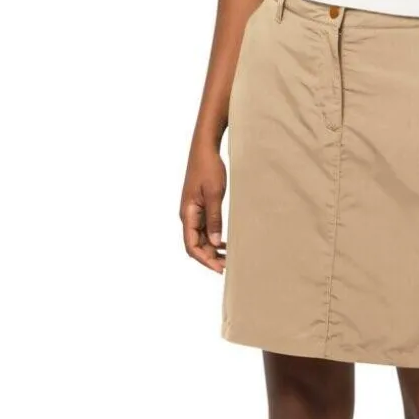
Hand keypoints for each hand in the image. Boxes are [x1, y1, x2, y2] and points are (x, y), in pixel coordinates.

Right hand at [180, 141, 227, 272]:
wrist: (205, 148)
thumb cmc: (208, 167)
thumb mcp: (214, 194)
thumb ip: (214, 219)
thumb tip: (215, 243)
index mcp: (188, 214)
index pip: (192, 246)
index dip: (205, 260)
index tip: (220, 269)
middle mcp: (188, 216)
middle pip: (196, 246)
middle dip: (211, 258)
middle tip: (229, 266)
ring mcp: (194, 213)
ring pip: (202, 240)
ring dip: (214, 250)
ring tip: (230, 258)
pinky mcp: (200, 209)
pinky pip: (206, 230)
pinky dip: (215, 239)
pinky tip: (227, 244)